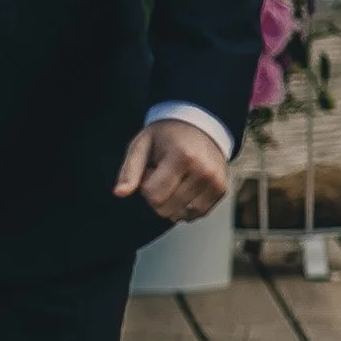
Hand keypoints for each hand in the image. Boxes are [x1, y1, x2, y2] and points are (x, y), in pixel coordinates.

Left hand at [114, 117, 228, 223]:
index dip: (145, 186)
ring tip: (174, 178)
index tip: (151, 169)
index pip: (153, 196)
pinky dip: (184, 206)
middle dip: (157, 195)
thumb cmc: (167, 135)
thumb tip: (119, 193)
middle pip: (165, 209)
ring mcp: (215, 183)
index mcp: (182, 157)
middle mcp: (203, 171)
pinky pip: (195, 214)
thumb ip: (129, 170)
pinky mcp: (221, 191)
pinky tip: (184, 185)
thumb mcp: (142, 145)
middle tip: (162, 173)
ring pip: (180, 216)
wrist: (199, 125)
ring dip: (171, 202)